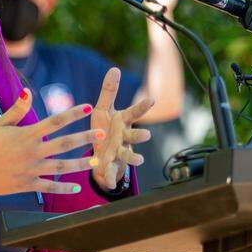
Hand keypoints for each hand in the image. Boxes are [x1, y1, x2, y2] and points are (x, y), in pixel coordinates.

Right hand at [0, 89, 104, 199]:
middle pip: (64, 143)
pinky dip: (63, 188)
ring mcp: (31, 170)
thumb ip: (16, 110)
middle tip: (102, 133)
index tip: (88, 107)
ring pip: (62, 166)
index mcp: (26, 135)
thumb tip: (28, 92)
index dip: (73, 113)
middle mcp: (32, 152)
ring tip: (97, 161)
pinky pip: (49, 187)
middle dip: (85, 138)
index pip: (54, 121)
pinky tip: (76, 188)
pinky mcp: (27, 185)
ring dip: (81, 163)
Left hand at [89, 68, 154, 189]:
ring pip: (127, 154)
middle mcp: (123, 137)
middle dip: (140, 135)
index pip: (134, 113)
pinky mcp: (109, 165)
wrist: (100, 154)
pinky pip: (110, 172)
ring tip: (139, 159)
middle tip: (146, 134)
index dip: (142, 107)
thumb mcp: (103, 109)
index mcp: (122, 122)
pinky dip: (110, 178)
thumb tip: (115, 68)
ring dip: (133, 157)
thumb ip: (109, 91)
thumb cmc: (104, 129)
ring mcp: (118, 152)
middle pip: (133, 136)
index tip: (151, 99)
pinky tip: (110, 183)